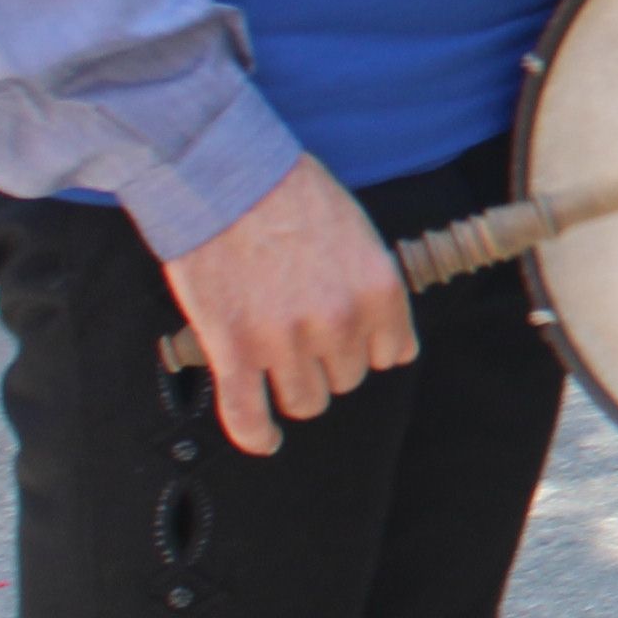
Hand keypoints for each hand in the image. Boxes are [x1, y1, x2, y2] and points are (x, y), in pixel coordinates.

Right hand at [161, 158, 423, 454]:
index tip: (352, 337)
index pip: (392, 354)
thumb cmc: (291, 193)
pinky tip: (265, 440)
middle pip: (346, 379)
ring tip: (279, 363)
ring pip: (305, 401)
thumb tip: (380, 332)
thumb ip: (371, 286)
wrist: (225, 177)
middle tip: (302, 331)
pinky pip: (247, 415)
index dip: (369, 346)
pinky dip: (256, 435)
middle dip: (329, 361)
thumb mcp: (358, 232)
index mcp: (379, 291)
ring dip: (295, 387)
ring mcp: (286, 342)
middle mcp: (339, 323)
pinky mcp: (233, 351)